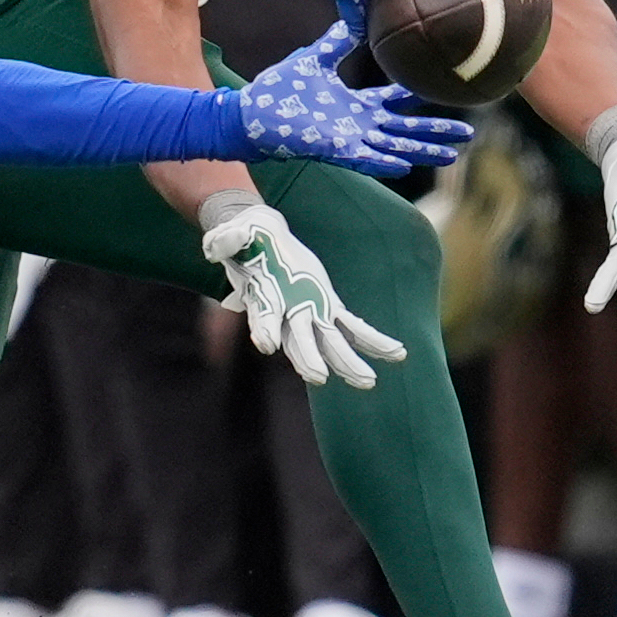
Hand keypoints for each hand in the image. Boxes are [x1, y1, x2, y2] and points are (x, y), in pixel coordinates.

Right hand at [201, 200, 401, 389]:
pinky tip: (396, 353)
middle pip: (299, 342)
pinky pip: (354, 327)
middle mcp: (287, 314)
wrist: (260, 240)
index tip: (266, 343)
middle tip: (318, 378)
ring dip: (348, 363)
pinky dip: (374, 340)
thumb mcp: (231, 235)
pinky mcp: (327, 306)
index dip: (263, 329)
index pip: (262, 319)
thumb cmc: (243, 240)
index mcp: (262, 299)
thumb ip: (226, 239)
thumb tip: (220, 240)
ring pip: (331, 344)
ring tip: (366, 381)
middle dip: (309, 359)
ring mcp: (309, 313)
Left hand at [229, 21, 472, 177]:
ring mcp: (346, 139)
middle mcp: (357, 125)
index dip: (418, 97)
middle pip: (405, 129)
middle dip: (435, 132)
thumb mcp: (313, 60)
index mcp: (355, 104)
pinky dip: (381, 162)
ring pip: (392, 147)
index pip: (395, 102)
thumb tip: (350, 18)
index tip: (444, 90)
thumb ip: (334, 42)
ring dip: (420, 151)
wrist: (247, 112)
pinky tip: (403, 165)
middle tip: (467, 133)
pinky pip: (361, 158)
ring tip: (450, 156)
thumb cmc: (277, 91)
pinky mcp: (331, 149)